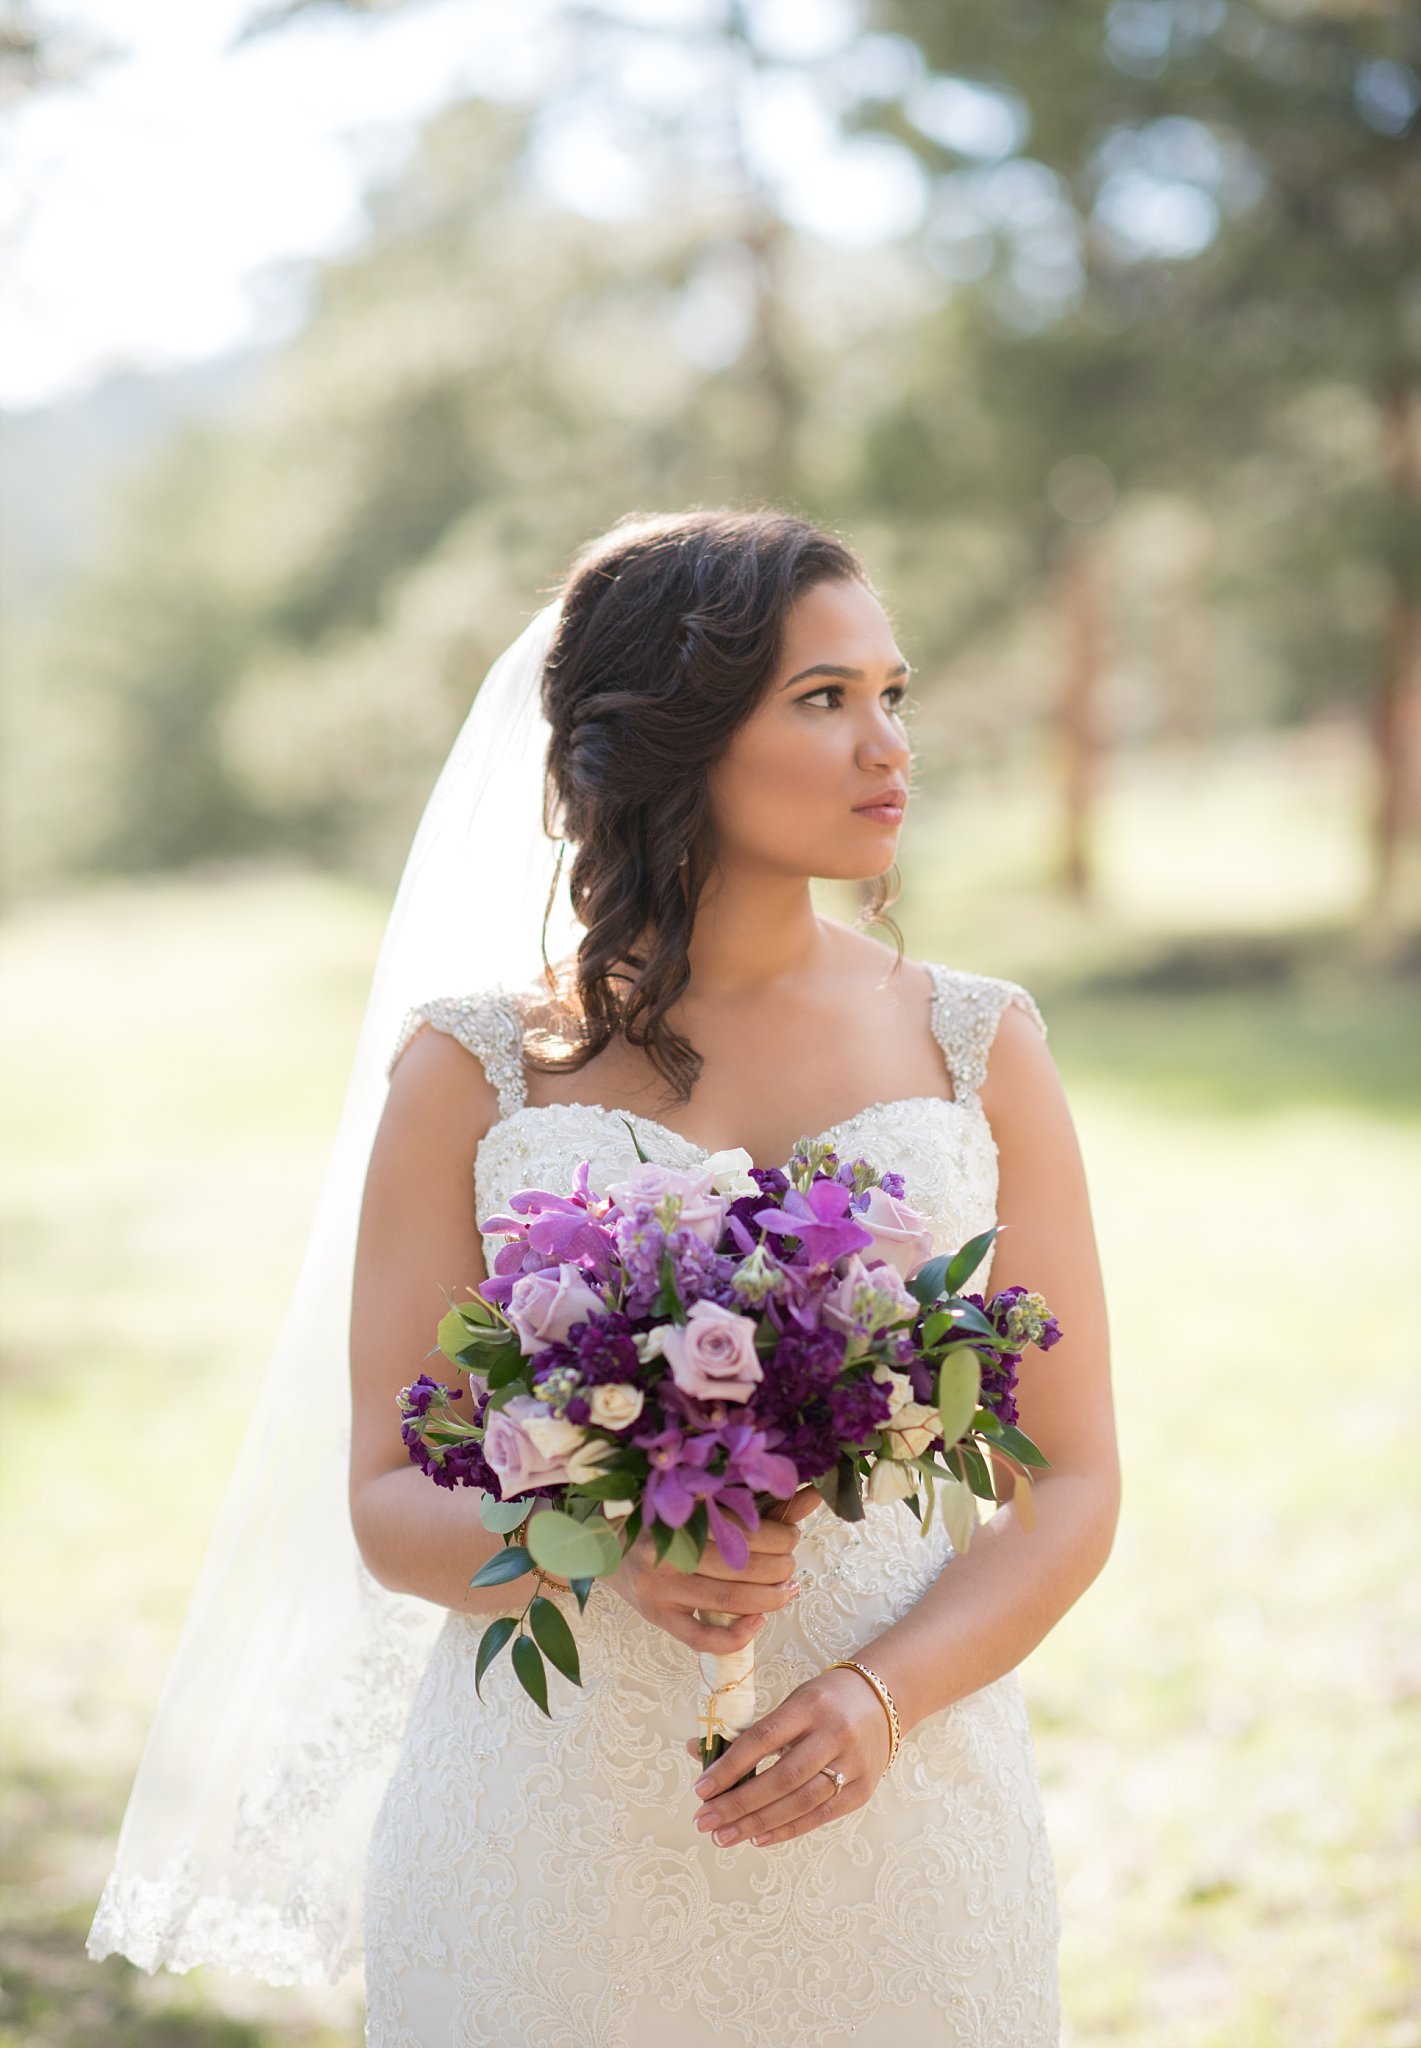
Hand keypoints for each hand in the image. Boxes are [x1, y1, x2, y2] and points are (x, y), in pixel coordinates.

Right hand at [607, 1484, 821, 1654]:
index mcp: (680, 1513)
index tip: (791, 1536)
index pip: (743, 1527)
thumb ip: (758, 1501)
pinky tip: (759, 1621)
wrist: (605, 1545)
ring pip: (729, 1600)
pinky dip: (739, 1635)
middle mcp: (666, 1551)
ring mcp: (660, 1588)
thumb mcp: (705, 1505)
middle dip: (780, 1566)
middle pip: (741, 1564)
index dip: (779, 1535)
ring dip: (771, 1597)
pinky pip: (702, 1638)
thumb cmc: (667, 1519)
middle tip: (790, 1563)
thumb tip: (813, 1493)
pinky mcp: (658, 1618)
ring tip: (788, 1589)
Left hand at [684, 1663, 893, 1849]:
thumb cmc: (825, 1701)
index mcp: (810, 1705)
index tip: (701, 1789)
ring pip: (800, 1802)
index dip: (730, 1766)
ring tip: (723, 1836)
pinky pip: (820, 1817)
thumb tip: (699, 1753)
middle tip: (704, 1821)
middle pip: (781, 1778)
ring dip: (757, 1823)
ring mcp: (852, 1765)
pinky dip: (786, 1830)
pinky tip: (758, 1838)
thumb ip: (750, 1731)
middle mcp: (834, 1734)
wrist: (883, 1700)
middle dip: (738, 1804)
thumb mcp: (791, 1703)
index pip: (763, 1738)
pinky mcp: (863, 1790)